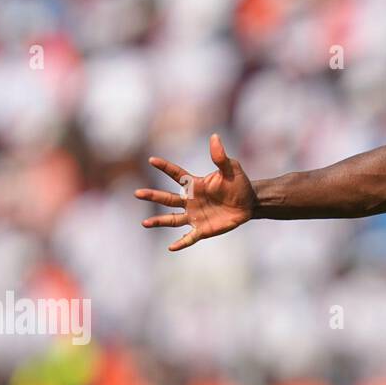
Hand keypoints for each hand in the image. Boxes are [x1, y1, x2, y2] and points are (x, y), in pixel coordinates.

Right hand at [135, 133, 255, 250]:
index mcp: (195, 185)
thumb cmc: (238, 184)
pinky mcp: (202, 229)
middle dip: (153, 196)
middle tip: (137, 193)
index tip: (152, 160)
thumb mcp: (231, 169)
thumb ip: (220, 157)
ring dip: (159, 221)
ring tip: (144, 223)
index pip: (176, 174)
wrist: (249, 203)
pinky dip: (181, 242)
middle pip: (168, 199)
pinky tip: (171, 247)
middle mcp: (190, 200)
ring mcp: (195, 216)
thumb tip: (215, 137)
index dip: (165, 167)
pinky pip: (189, 237)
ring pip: (172, 219)